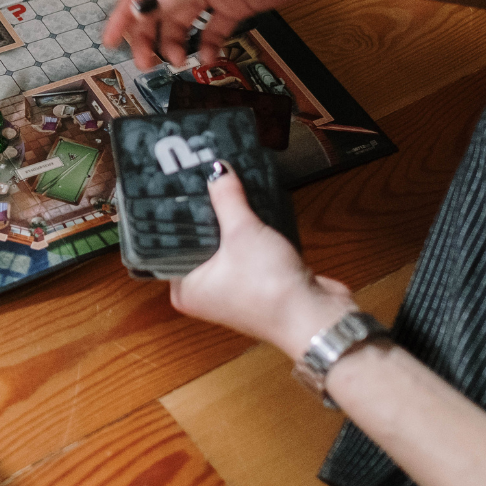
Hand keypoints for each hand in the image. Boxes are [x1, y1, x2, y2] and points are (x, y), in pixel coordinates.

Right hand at [102, 0, 329, 68]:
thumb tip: (140, 10)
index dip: (124, 14)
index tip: (110, 42)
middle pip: (159, 7)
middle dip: (149, 35)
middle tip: (146, 65)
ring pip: (183, 20)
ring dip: (177, 42)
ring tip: (179, 63)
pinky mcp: (236, 2)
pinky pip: (212, 27)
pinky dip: (206, 44)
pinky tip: (207, 59)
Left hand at [170, 164, 355, 359]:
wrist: (315, 316)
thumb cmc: (268, 286)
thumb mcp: (242, 232)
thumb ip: (227, 198)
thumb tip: (217, 169)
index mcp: (185, 289)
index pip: (170, 243)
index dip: (175, 213)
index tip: (175, 183)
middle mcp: (204, 292)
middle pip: (199, 240)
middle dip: (205, 212)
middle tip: (199, 175)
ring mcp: (232, 288)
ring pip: (224, 243)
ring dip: (229, 219)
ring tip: (222, 182)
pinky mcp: (257, 282)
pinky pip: (246, 249)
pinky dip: (249, 231)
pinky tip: (248, 204)